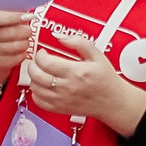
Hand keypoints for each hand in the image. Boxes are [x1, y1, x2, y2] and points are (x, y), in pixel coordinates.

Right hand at [0, 9, 34, 85]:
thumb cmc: (6, 29)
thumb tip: (30, 12)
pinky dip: (23, 53)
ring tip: (24, 40)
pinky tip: (20, 50)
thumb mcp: (8, 18)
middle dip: (25, 31)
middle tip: (28, 30)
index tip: (28, 16)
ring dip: (25, 42)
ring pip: (17, 46)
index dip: (13, 17)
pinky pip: (18, 57)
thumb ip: (16, 12)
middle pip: (10, 32)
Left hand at [24, 31, 145, 134]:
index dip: (40, 54)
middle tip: (38, 61)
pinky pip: (38, 101)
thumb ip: (78, 42)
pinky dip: (36, 92)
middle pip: (36, 75)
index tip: (43, 52)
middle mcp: (67, 87)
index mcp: (76, 72)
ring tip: (41, 72)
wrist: (112, 101)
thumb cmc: (105, 79)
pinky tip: (43, 86)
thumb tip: (60, 36)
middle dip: (33, 65)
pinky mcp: (59, 109)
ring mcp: (62, 99)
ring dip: (33, 78)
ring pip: (35, 88)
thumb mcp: (97, 55)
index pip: (45, 62)